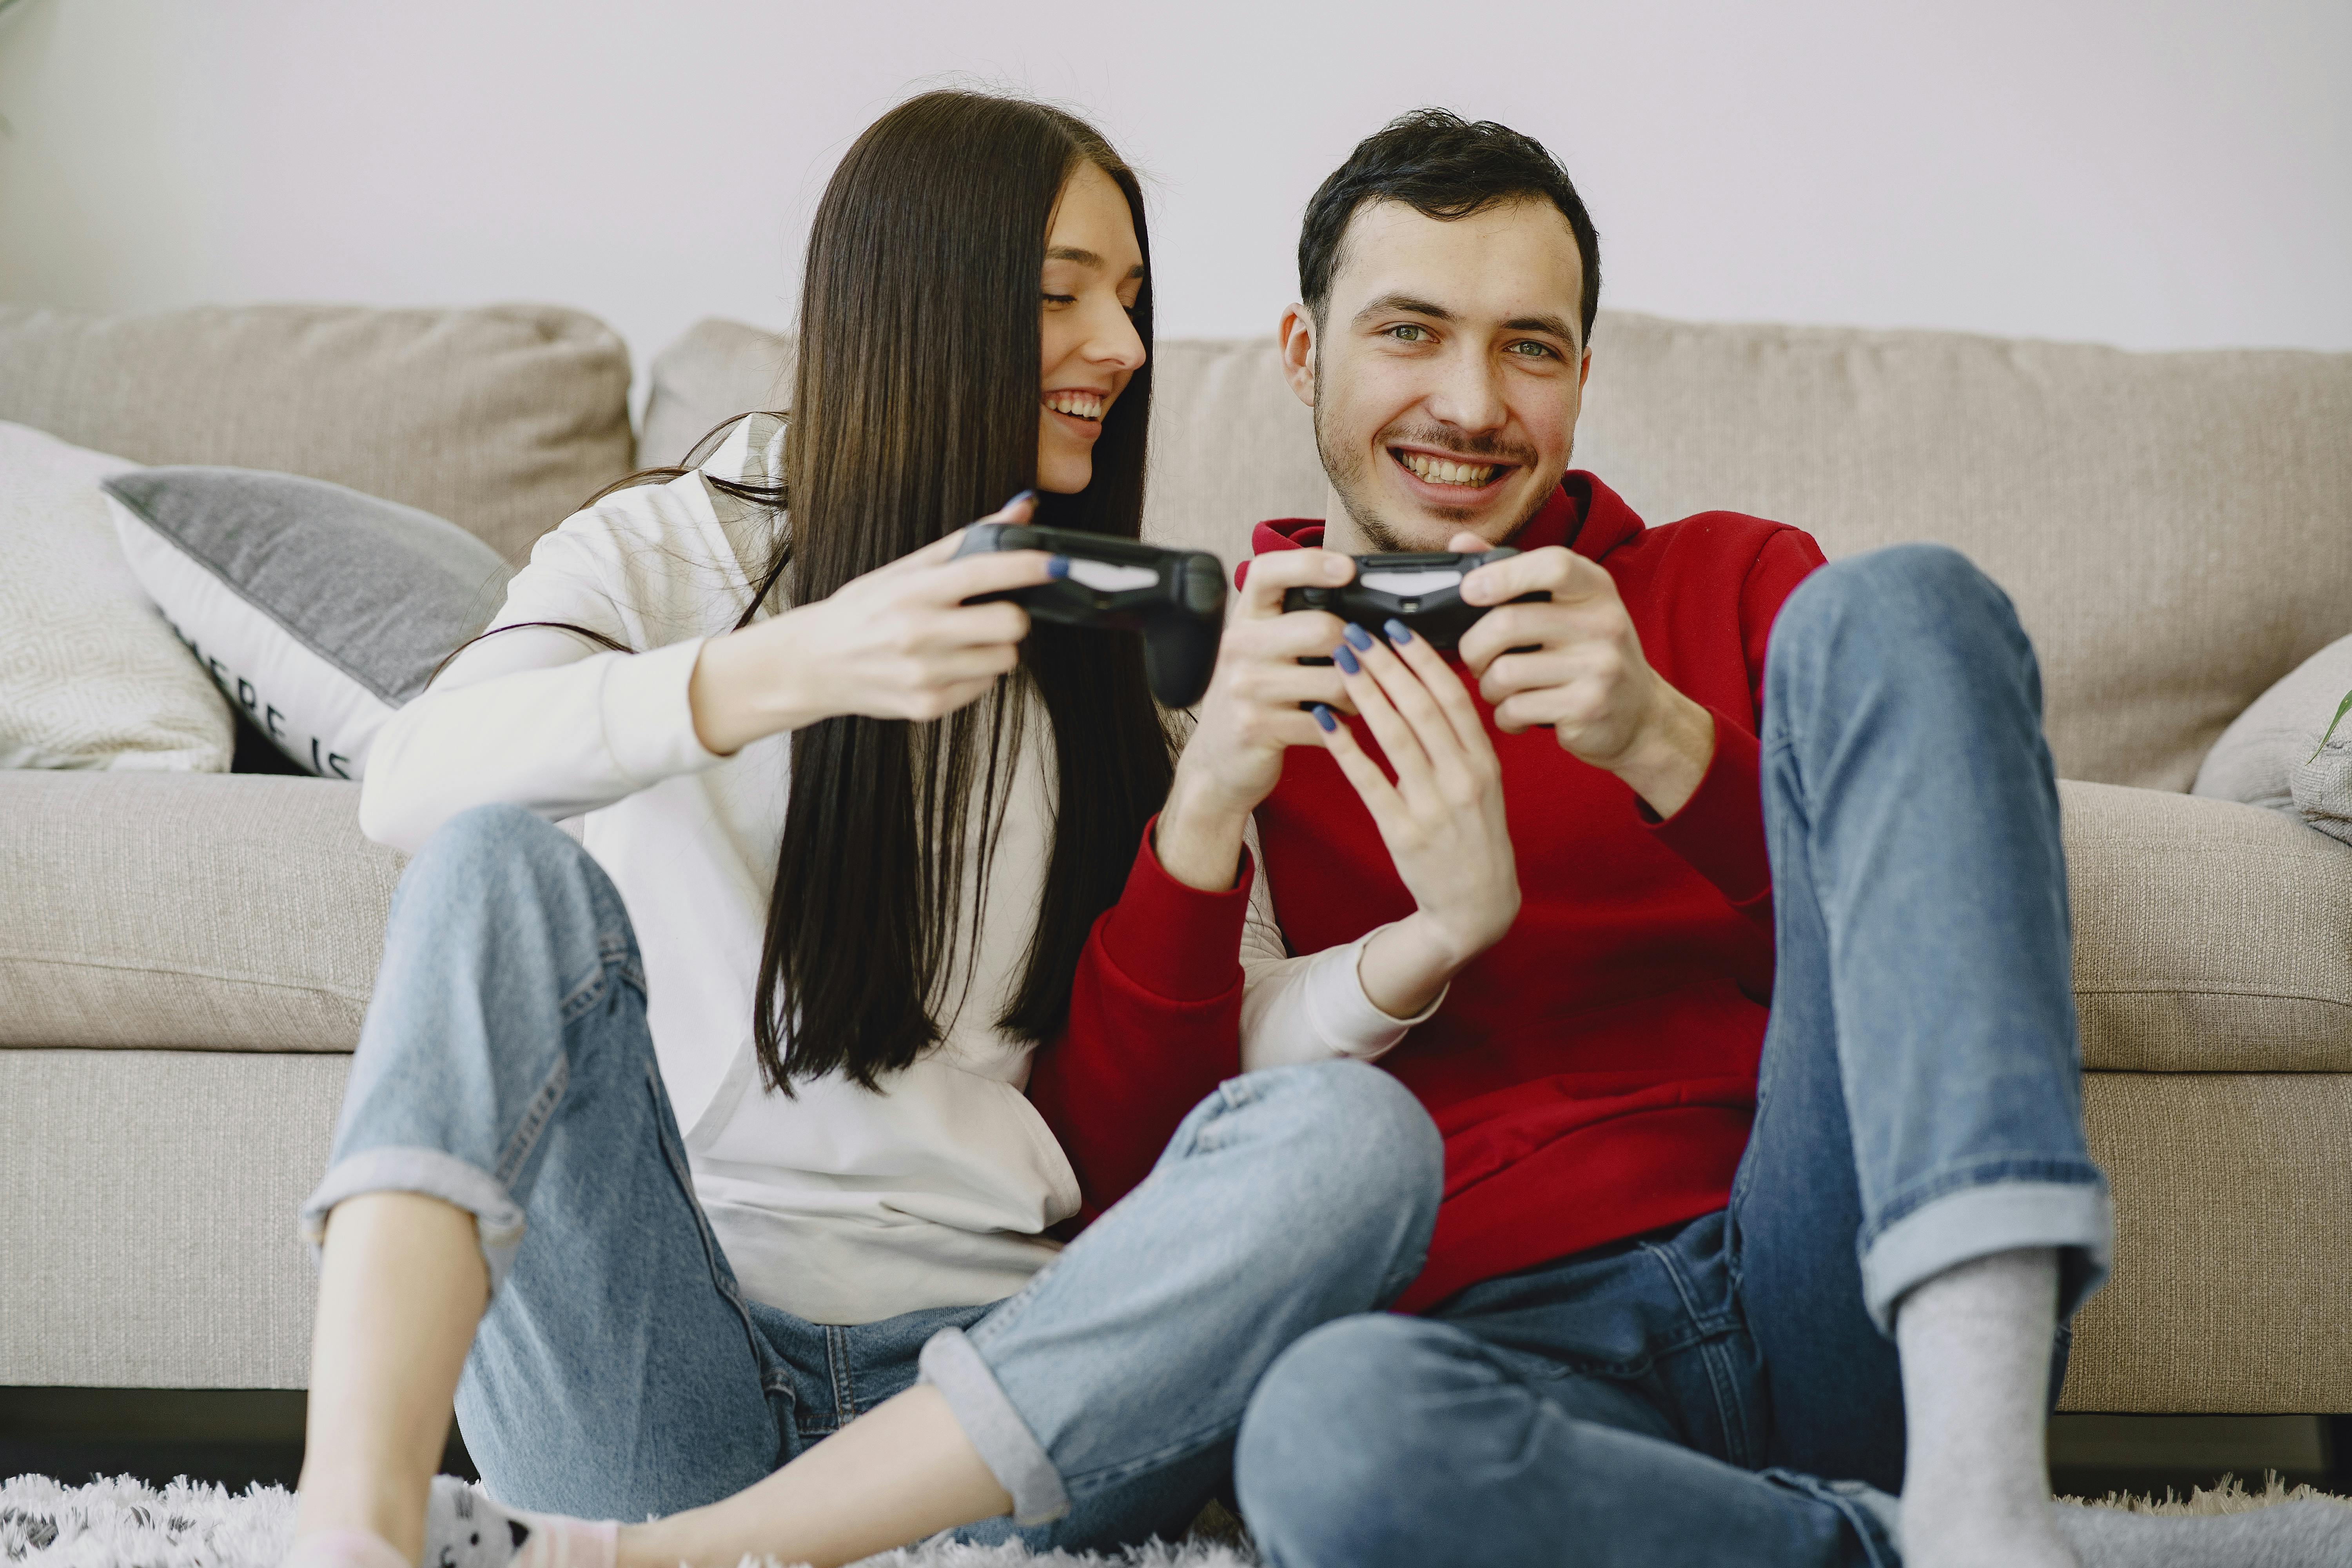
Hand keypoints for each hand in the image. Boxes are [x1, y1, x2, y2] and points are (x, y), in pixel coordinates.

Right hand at [689, 495, 1057, 753]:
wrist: (813, 663)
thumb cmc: (862, 611)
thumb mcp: (905, 570)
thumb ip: (967, 542)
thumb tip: (1023, 509)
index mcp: (913, 591)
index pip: (985, 572)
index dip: (1029, 566)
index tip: (1057, 562)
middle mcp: (918, 633)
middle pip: (1010, 624)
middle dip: (1012, 616)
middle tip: (992, 612)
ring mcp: (924, 674)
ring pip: (1004, 659)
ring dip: (994, 647)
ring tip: (961, 640)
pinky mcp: (928, 706)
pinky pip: (984, 688)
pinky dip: (975, 676)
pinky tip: (945, 665)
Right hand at [1154, 548, 1356, 891]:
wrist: (1217, 761)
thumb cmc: (1253, 700)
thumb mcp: (1262, 652)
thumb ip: (1295, 624)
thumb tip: (1361, 608)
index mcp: (1244, 619)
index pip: (1269, 573)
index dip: (1310, 563)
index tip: (1347, 568)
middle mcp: (1239, 646)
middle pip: (1323, 628)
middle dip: (1358, 647)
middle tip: (1366, 662)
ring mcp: (1245, 688)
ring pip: (1335, 681)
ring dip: (1359, 694)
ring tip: (1354, 698)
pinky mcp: (1257, 727)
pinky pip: (1326, 723)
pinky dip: (1343, 726)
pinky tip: (1337, 725)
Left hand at [1315, 617, 1520, 1012]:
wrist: (1477, 905)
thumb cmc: (1474, 836)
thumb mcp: (1485, 783)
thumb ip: (1461, 739)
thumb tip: (1429, 683)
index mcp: (1485, 762)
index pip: (1453, 696)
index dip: (1422, 658)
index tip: (1395, 627)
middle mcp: (1463, 778)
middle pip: (1421, 707)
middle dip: (1385, 664)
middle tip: (1354, 633)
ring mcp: (1434, 805)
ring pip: (1394, 735)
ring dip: (1363, 692)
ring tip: (1338, 662)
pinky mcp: (1403, 832)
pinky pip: (1368, 780)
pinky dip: (1345, 747)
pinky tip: (1324, 719)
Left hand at [1449, 529, 1714, 817]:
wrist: (1639, 714)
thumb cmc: (1589, 653)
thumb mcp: (1567, 606)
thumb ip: (1515, 574)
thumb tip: (1461, 541)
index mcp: (1595, 587)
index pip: (1553, 565)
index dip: (1503, 574)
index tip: (1469, 589)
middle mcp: (1603, 622)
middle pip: (1508, 623)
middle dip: (1473, 647)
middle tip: (1476, 658)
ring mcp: (1599, 667)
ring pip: (1505, 673)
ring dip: (1487, 687)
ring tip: (1499, 689)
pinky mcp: (1587, 708)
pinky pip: (1516, 709)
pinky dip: (1503, 716)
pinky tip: (1516, 715)